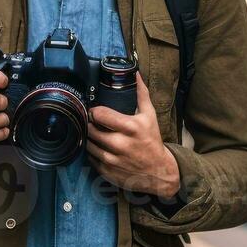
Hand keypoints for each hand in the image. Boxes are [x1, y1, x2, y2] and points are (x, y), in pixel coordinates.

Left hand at [85, 72, 180, 198]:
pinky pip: (90, 158)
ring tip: (95, 134)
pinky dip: (92, 152)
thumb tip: (135, 74)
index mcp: (130, 127)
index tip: (95, 111)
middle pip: (91, 129)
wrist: (158, 171)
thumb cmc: (152, 140)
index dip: (94, 111)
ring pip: (88, 144)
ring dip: (89, 138)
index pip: (99, 114)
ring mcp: (113, 160)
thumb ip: (142, 94)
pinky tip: (99, 147)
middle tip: (93, 122)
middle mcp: (120, 144)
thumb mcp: (150, 116)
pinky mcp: (107, 172)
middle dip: (90, 124)